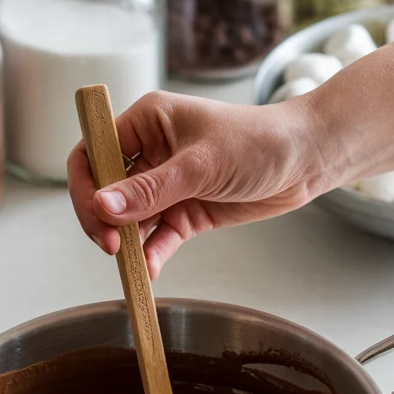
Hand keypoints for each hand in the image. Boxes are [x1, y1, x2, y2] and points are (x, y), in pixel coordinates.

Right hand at [67, 90, 332, 277]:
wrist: (305, 162)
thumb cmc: (259, 142)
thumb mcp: (201, 165)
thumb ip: (150, 189)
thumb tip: (102, 206)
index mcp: (146, 122)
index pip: (94, 152)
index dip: (87, 188)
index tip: (99, 219)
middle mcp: (150, 152)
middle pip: (105, 191)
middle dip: (105, 221)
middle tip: (114, 248)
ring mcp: (167, 185)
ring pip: (130, 219)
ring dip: (128, 243)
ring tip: (133, 265)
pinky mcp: (184, 212)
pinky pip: (157, 237)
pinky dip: (151, 254)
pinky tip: (150, 271)